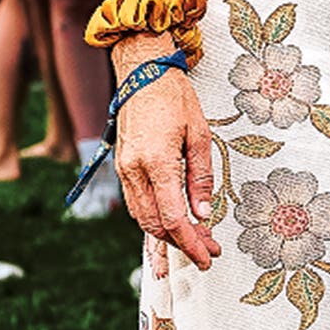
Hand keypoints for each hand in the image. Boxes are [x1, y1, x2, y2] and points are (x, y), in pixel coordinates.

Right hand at [112, 34, 218, 268]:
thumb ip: (201, 179)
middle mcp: (134, 170)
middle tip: (208, 249)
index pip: (174, 218)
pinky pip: (136, 203)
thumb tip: (203, 214)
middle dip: (182, 243)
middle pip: (155, 224)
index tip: (207, 257)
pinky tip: (174, 219)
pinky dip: (154, 217)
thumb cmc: (174, 98)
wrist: (142, 72)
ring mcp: (124, 169)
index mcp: (156, 162)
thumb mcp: (199, 135)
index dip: (191, 244)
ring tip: (195, 237)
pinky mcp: (122, 166)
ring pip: (142, 217)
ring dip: (167, 233)